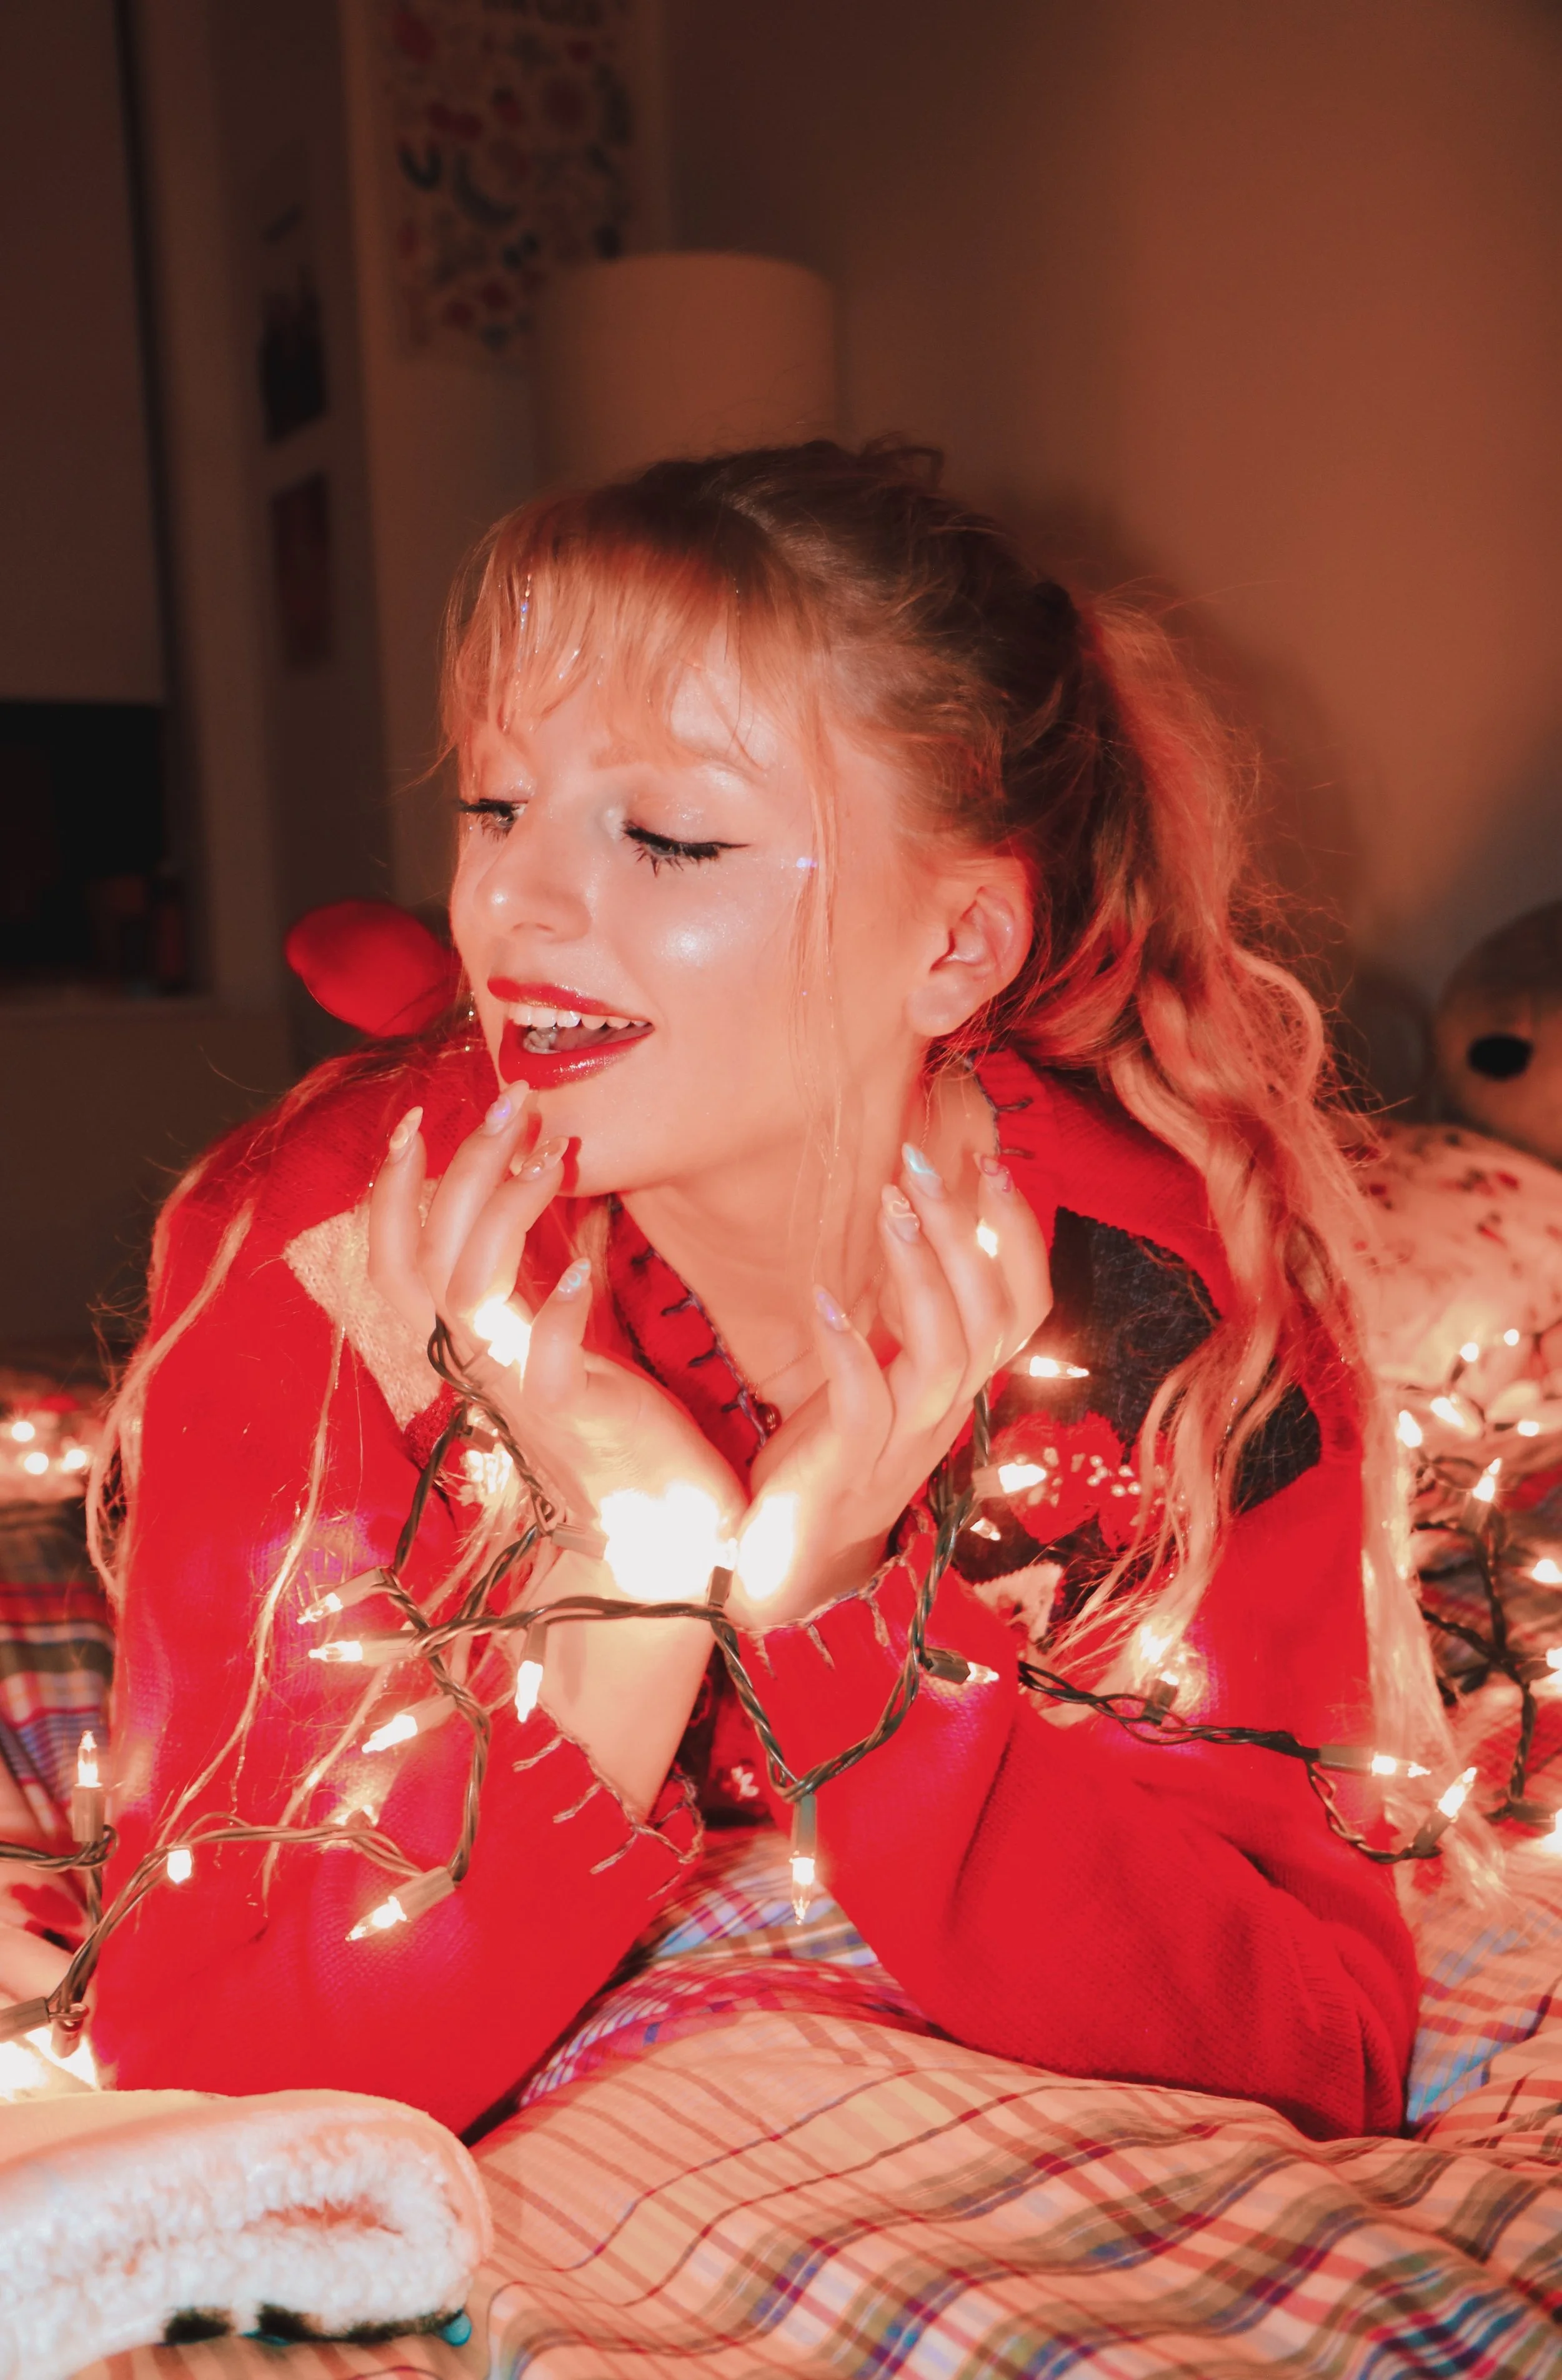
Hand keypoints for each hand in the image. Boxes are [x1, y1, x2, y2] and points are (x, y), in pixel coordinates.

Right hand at [366, 1090, 745, 1582]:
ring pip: (467, 1291)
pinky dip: (559, 1312)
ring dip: (500, 1211)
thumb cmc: (615, 1429)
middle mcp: (481, 1365)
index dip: (391, 1190)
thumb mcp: (562, 1338)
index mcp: (472, 1344)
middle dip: (456, 1168)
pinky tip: (586, 1270)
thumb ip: (537, 1277)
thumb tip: (536, 1183)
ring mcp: (522, 1393)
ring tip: (550, 1154)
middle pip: (423, 1257)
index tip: (419, 1116)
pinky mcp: (576, 1420)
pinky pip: (546, 1364)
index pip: (395, 1259)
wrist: (658, 1536)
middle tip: (508, 1100)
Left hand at [729, 1147, 1050, 1627]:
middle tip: (926, 1160)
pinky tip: (825, 1300)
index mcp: (960, 1388)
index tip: (986, 1158)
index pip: (1024, 1307)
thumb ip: (908, 1315)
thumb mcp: (882, 1373)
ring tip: (889, 1205)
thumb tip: (920, 1221)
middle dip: (967, 1231)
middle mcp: (945, 1414)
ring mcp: (901, 1445)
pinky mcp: (847, 1471)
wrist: (789, 1564)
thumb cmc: (831, 1452)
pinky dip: (850, 1351)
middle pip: (993, 1318)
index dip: (1016, 1234)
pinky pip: (866, 1407)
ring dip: (921, 1273)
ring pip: (945, 1354)